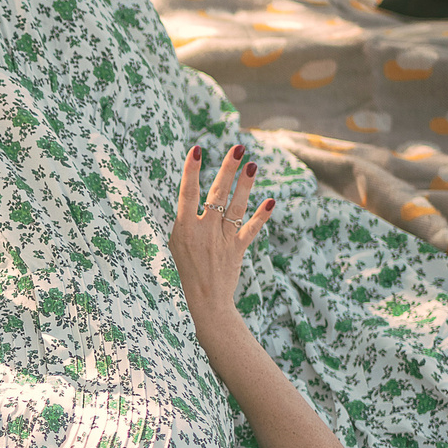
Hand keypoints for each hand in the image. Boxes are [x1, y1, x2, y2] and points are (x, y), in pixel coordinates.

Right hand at [168, 143, 273, 318]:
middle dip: (227, 169)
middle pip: (216, 194)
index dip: (191, 171)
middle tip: (238, 148)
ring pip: (234, 208)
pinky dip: (261, 216)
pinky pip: (250, 230)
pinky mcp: (236, 250)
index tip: (197, 150)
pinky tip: (271, 201)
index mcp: (183, 229)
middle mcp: (203, 232)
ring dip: (244, 185)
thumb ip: (186, 221)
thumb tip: (194, 196)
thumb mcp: (176, 244)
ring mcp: (221, 241)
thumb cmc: (185, 268)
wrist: (203, 300)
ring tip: (252, 165)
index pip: (187, 194)